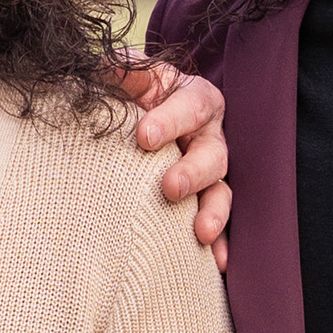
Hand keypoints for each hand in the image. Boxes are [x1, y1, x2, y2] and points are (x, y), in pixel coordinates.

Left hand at [120, 58, 231, 260]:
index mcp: (195, 99)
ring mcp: (210, 174)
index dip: (172, 120)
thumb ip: (122, 69)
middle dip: (194, 172)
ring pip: (221, 192)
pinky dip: (219, 245)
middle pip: (213, 154)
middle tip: (169, 188)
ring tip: (200, 232)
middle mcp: (209, 137)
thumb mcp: (125, 75)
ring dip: (214, 213)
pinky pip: (218, 227)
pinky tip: (217, 265)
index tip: (144, 138)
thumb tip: (112, 67)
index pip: (192, 106)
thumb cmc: (128, 95)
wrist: (128, 123)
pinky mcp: (203, 204)